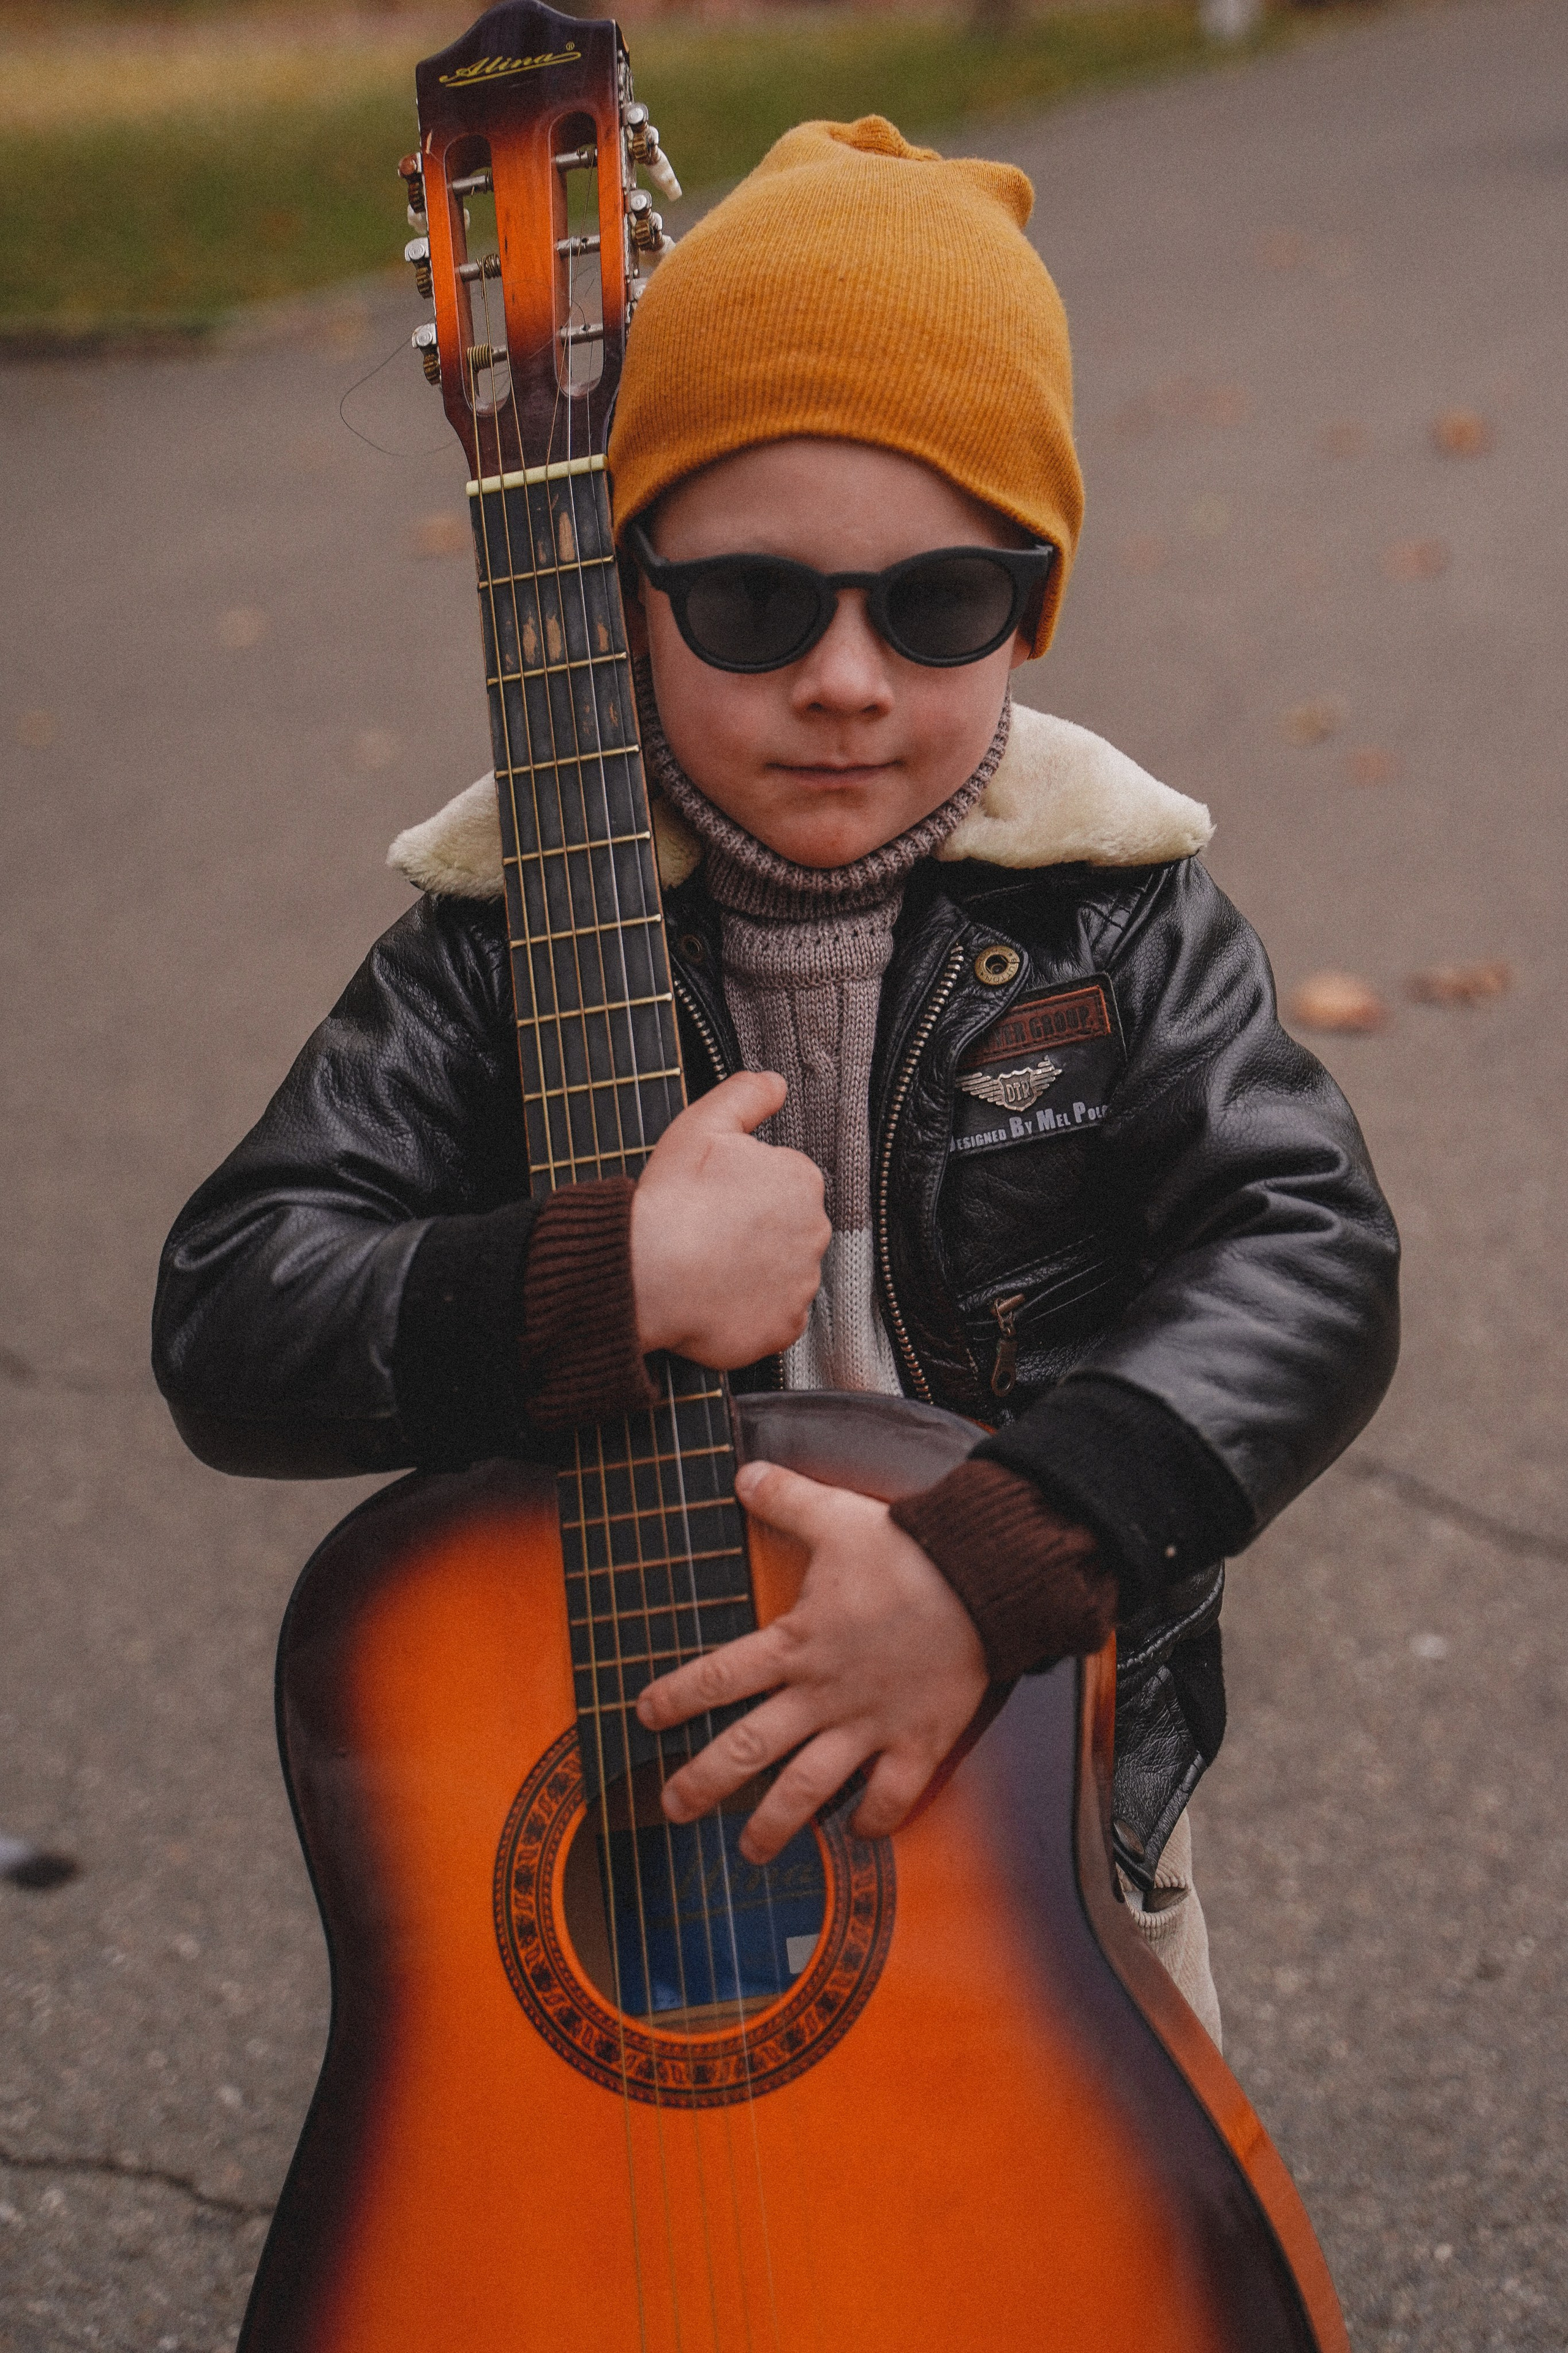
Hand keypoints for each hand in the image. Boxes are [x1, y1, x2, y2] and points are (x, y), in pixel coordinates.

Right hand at [630, 1072, 830, 1365]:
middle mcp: (815, 1231)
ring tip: (708, 1268)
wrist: (649, 1272)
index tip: (712, 1200)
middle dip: (754, 1231)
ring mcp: (803, 1283)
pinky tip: (717, 1300)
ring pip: (781, 1274)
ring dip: (753, 1273)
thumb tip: (776, 1082)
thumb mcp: (703, 1124)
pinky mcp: (786, 1327)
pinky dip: (750, 1313)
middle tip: (708, 1234)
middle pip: (786, 1229)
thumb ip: (746, 1095)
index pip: (781, 1183)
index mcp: (801, 1179)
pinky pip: (773, 1318)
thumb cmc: (674, 1199)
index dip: (742, 1190)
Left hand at [635, 1460, 988, 1862]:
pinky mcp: (917, 1742)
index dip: (676, 1698)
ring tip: (750, 1852)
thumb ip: (784, 1498)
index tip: (644, 1717)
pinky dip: (872, 1820)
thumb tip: (743, 1475)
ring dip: (774, 1824)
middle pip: (749, 1748)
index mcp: (797, 1643)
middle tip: (672, 1808)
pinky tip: (857, 1832)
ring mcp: (869, 1725)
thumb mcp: (836, 1515)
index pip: (719, 1677)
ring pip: (808, 1787)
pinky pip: (890, 1796)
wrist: (983, 1580)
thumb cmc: (909, 1550)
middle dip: (704, 1782)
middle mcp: (823, 1693)